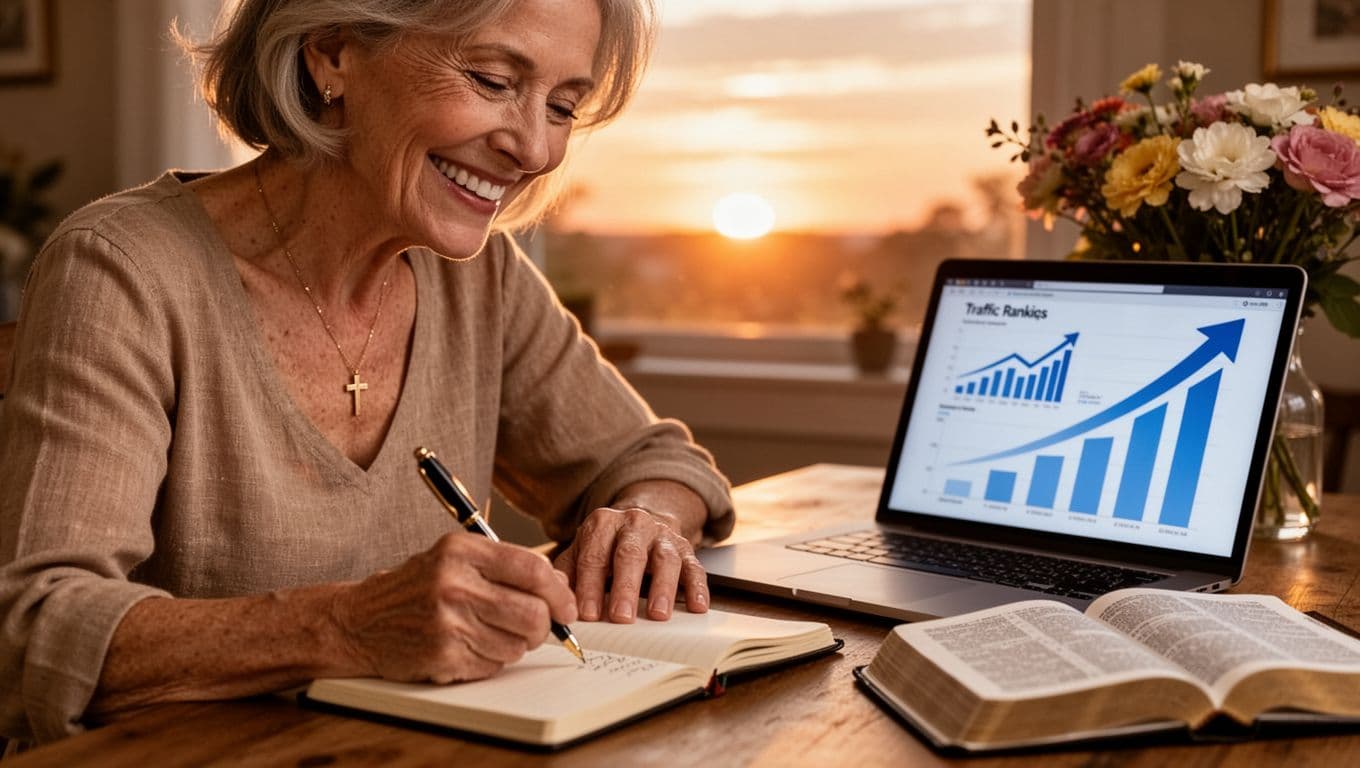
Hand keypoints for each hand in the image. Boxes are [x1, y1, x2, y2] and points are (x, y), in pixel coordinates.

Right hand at [329, 533, 577, 683]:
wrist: (358, 621)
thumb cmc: (414, 587)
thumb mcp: (453, 557)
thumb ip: (504, 565)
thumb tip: (559, 587)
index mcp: (460, 551)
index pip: (532, 569)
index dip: (559, 591)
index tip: (567, 605)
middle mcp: (454, 584)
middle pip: (532, 612)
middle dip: (544, 625)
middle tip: (537, 627)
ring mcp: (447, 623)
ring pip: (517, 644)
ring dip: (515, 644)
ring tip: (490, 632)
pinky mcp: (443, 657)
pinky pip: (494, 665)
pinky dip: (492, 660)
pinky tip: (469, 646)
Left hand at [554, 483, 709, 622]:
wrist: (640, 523)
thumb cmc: (606, 547)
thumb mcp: (581, 551)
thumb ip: (567, 574)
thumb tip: (557, 601)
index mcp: (602, 524)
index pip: (594, 556)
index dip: (590, 586)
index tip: (588, 614)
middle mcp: (634, 524)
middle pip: (629, 555)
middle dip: (624, 588)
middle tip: (620, 617)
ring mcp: (662, 535)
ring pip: (665, 559)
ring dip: (662, 588)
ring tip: (658, 615)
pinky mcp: (685, 548)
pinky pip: (694, 566)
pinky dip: (697, 586)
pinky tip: (697, 606)